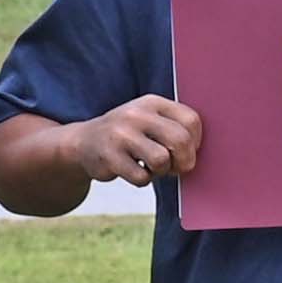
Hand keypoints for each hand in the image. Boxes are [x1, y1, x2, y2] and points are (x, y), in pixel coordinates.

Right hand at [75, 95, 203, 185]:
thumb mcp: (149, 119)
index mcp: (152, 102)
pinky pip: (142, 177)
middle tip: (176, 168)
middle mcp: (136, 114)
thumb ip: (174, 127)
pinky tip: (133, 170)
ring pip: (161, 160)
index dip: (196, 142)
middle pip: (180, 140)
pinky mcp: (109, 157)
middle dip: (184, 161)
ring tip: (152, 167)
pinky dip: (143, 180)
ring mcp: (121, 134)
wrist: (84, 143)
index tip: (185, 151)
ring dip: (161, 171)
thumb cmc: (128, 135)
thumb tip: (197, 153)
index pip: (191, 120)